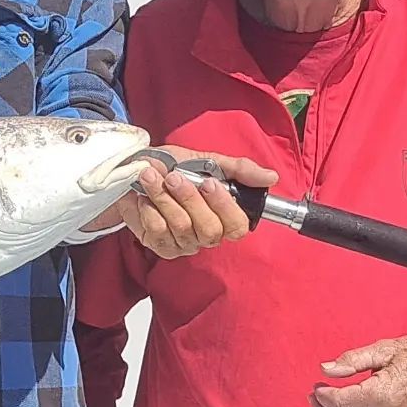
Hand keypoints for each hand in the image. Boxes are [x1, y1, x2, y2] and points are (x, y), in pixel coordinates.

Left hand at [119, 147, 277, 260]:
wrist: (136, 170)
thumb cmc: (173, 167)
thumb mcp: (207, 160)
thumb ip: (238, 169)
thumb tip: (271, 177)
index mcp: (223, 215)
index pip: (237, 226)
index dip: (225, 207)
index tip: (209, 183)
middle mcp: (206, 233)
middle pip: (209, 230)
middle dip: (190, 200)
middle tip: (173, 178)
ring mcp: (184, 243)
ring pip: (181, 227)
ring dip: (164, 198)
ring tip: (151, 177)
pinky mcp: (161, 246)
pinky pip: (159, 233)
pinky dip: (149, 210)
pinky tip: (144, 197)